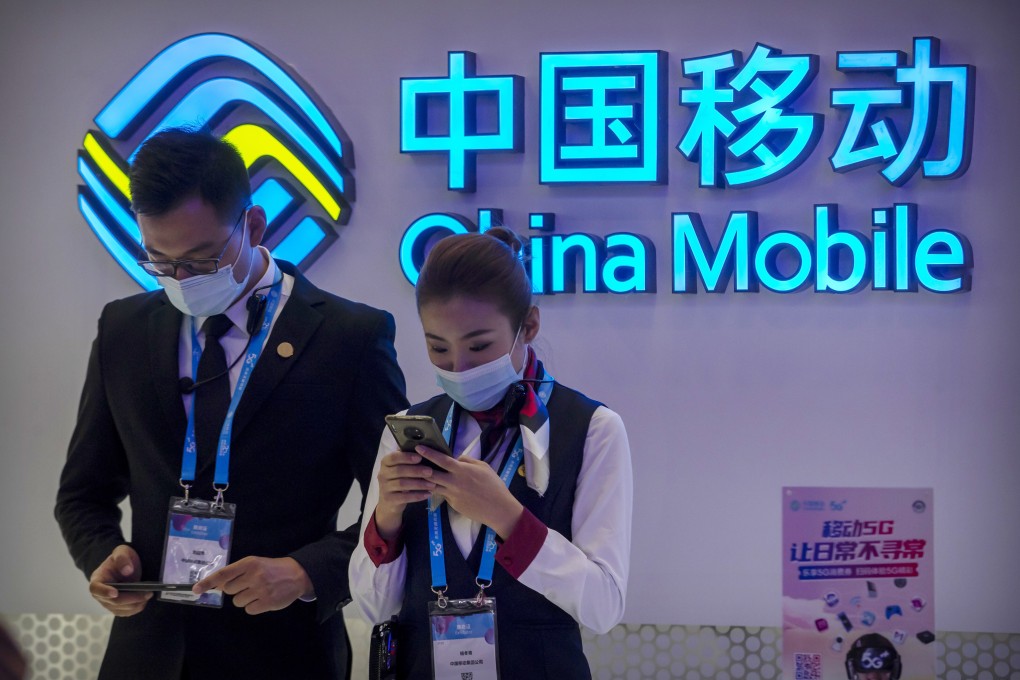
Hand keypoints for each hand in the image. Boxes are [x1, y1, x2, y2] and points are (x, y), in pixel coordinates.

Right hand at [89, 544, 151, 616]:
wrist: (124, 565)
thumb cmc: (121, 558)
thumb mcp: (121, 551)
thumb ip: (122, 558)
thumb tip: (127, 571)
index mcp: (97, 579)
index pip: (96, 588)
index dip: (104, 592)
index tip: (115, 593)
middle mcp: (100, 594)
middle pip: (113, 601)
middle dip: (131, 598)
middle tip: (147, 593)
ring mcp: (107, 602)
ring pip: (120, 609)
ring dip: (135, 604)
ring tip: (148, 595)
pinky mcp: (116, 608)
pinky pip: (125, 613)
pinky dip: (135, 608)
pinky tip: (144, 601)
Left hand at [192, 556, 312, 614]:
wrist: (297, 574)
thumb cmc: (271, 568)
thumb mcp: (255, 564)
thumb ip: (237, 573)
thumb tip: (216, 585)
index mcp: (249, 563)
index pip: (223, 574)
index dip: (208, 582)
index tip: (195, 590)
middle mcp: (253, 575)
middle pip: (229, 589)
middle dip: (236, 589)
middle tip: (248, 585)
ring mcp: (260, 590)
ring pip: (237, 601)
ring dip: (245, 599)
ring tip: (258, 592)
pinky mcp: (267, 602)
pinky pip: (249, 610)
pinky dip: (254, 606)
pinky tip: (263, 599)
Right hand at [374, 449, 437, 538]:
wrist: (389, 503)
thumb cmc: (399, 480)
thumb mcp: (401, 468)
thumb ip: (408, 459)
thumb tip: (425, 448)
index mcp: (385, 463)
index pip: (393, 457)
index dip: (406, 457)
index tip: (420, 457)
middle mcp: (382, 474)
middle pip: (399, 471)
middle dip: (416, 470)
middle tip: (430, 471)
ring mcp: (384, 487)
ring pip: (402, 484)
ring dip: (419, 484)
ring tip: (432, 484)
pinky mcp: (388, 499)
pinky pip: (404, 497)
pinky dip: (417, 495)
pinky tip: (428, 494)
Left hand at [417, 447, 523, 538]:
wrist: (498, 509)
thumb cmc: (493, 485)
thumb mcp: (483, 467)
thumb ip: (467, 461)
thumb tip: (456, 458)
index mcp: (462, 470)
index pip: (441, 460)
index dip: (428, 453)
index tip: (418, 448)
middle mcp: (454, 482)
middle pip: (431, 474)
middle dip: (420, 467)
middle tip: (411, 462)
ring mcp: (452, 494)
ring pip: (433, 485)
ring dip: (426, 480)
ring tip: (419, 475)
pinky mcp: (453, 504)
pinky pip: (443, 495)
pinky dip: (439, 490)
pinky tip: (436, 487)